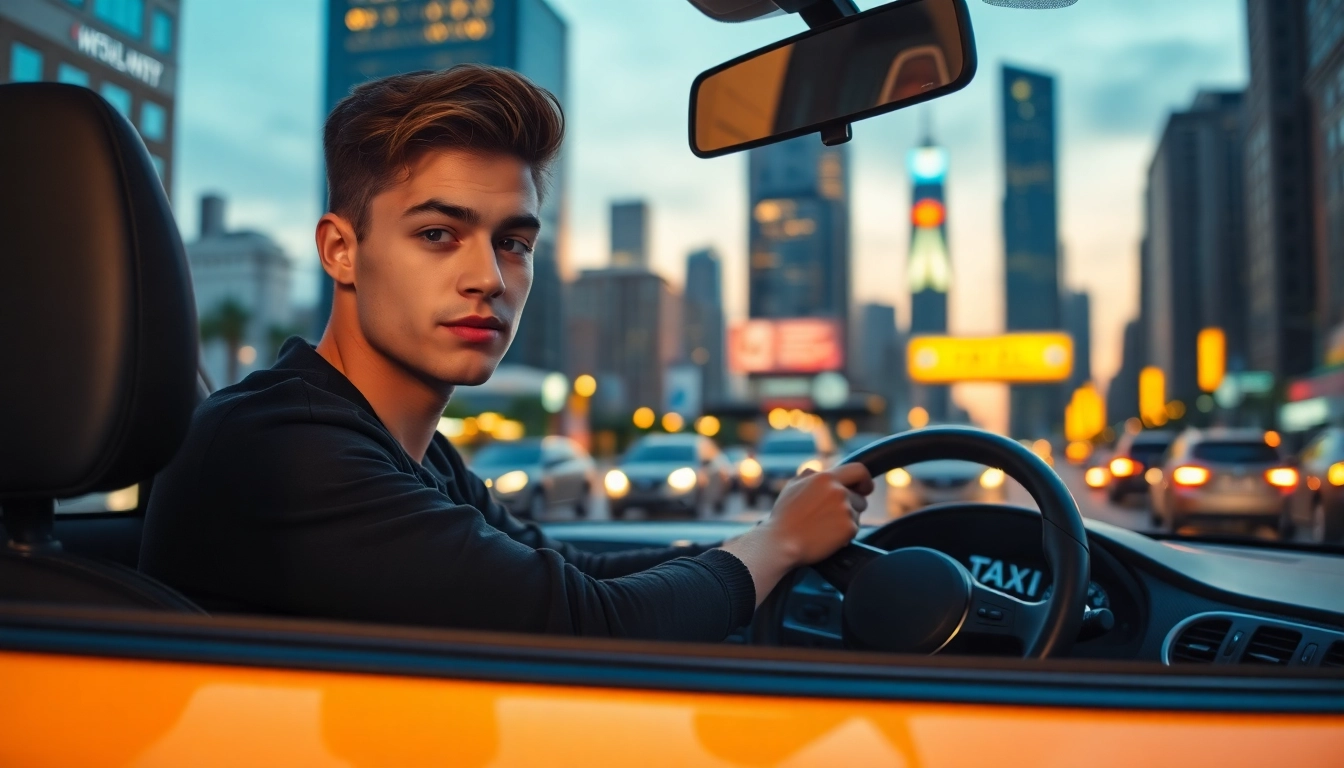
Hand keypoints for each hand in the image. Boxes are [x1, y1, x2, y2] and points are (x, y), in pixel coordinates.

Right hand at [718, 462, 873, 605]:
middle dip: (852, 506)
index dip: (864, 480)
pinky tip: (826, 537)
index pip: (859, 470)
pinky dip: (844, 535)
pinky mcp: (849, 528)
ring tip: (824, 527)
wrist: (781, 543)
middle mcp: (838, 491)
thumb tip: (822, 472)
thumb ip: (810, 475)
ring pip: (857, 515)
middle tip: (833, 517)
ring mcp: (845, 510)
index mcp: (825, 478)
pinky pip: (854, 530)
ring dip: (846, 521)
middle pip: (860, 498)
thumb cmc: (784, 517)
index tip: (864, 489)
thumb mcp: (792, 486)